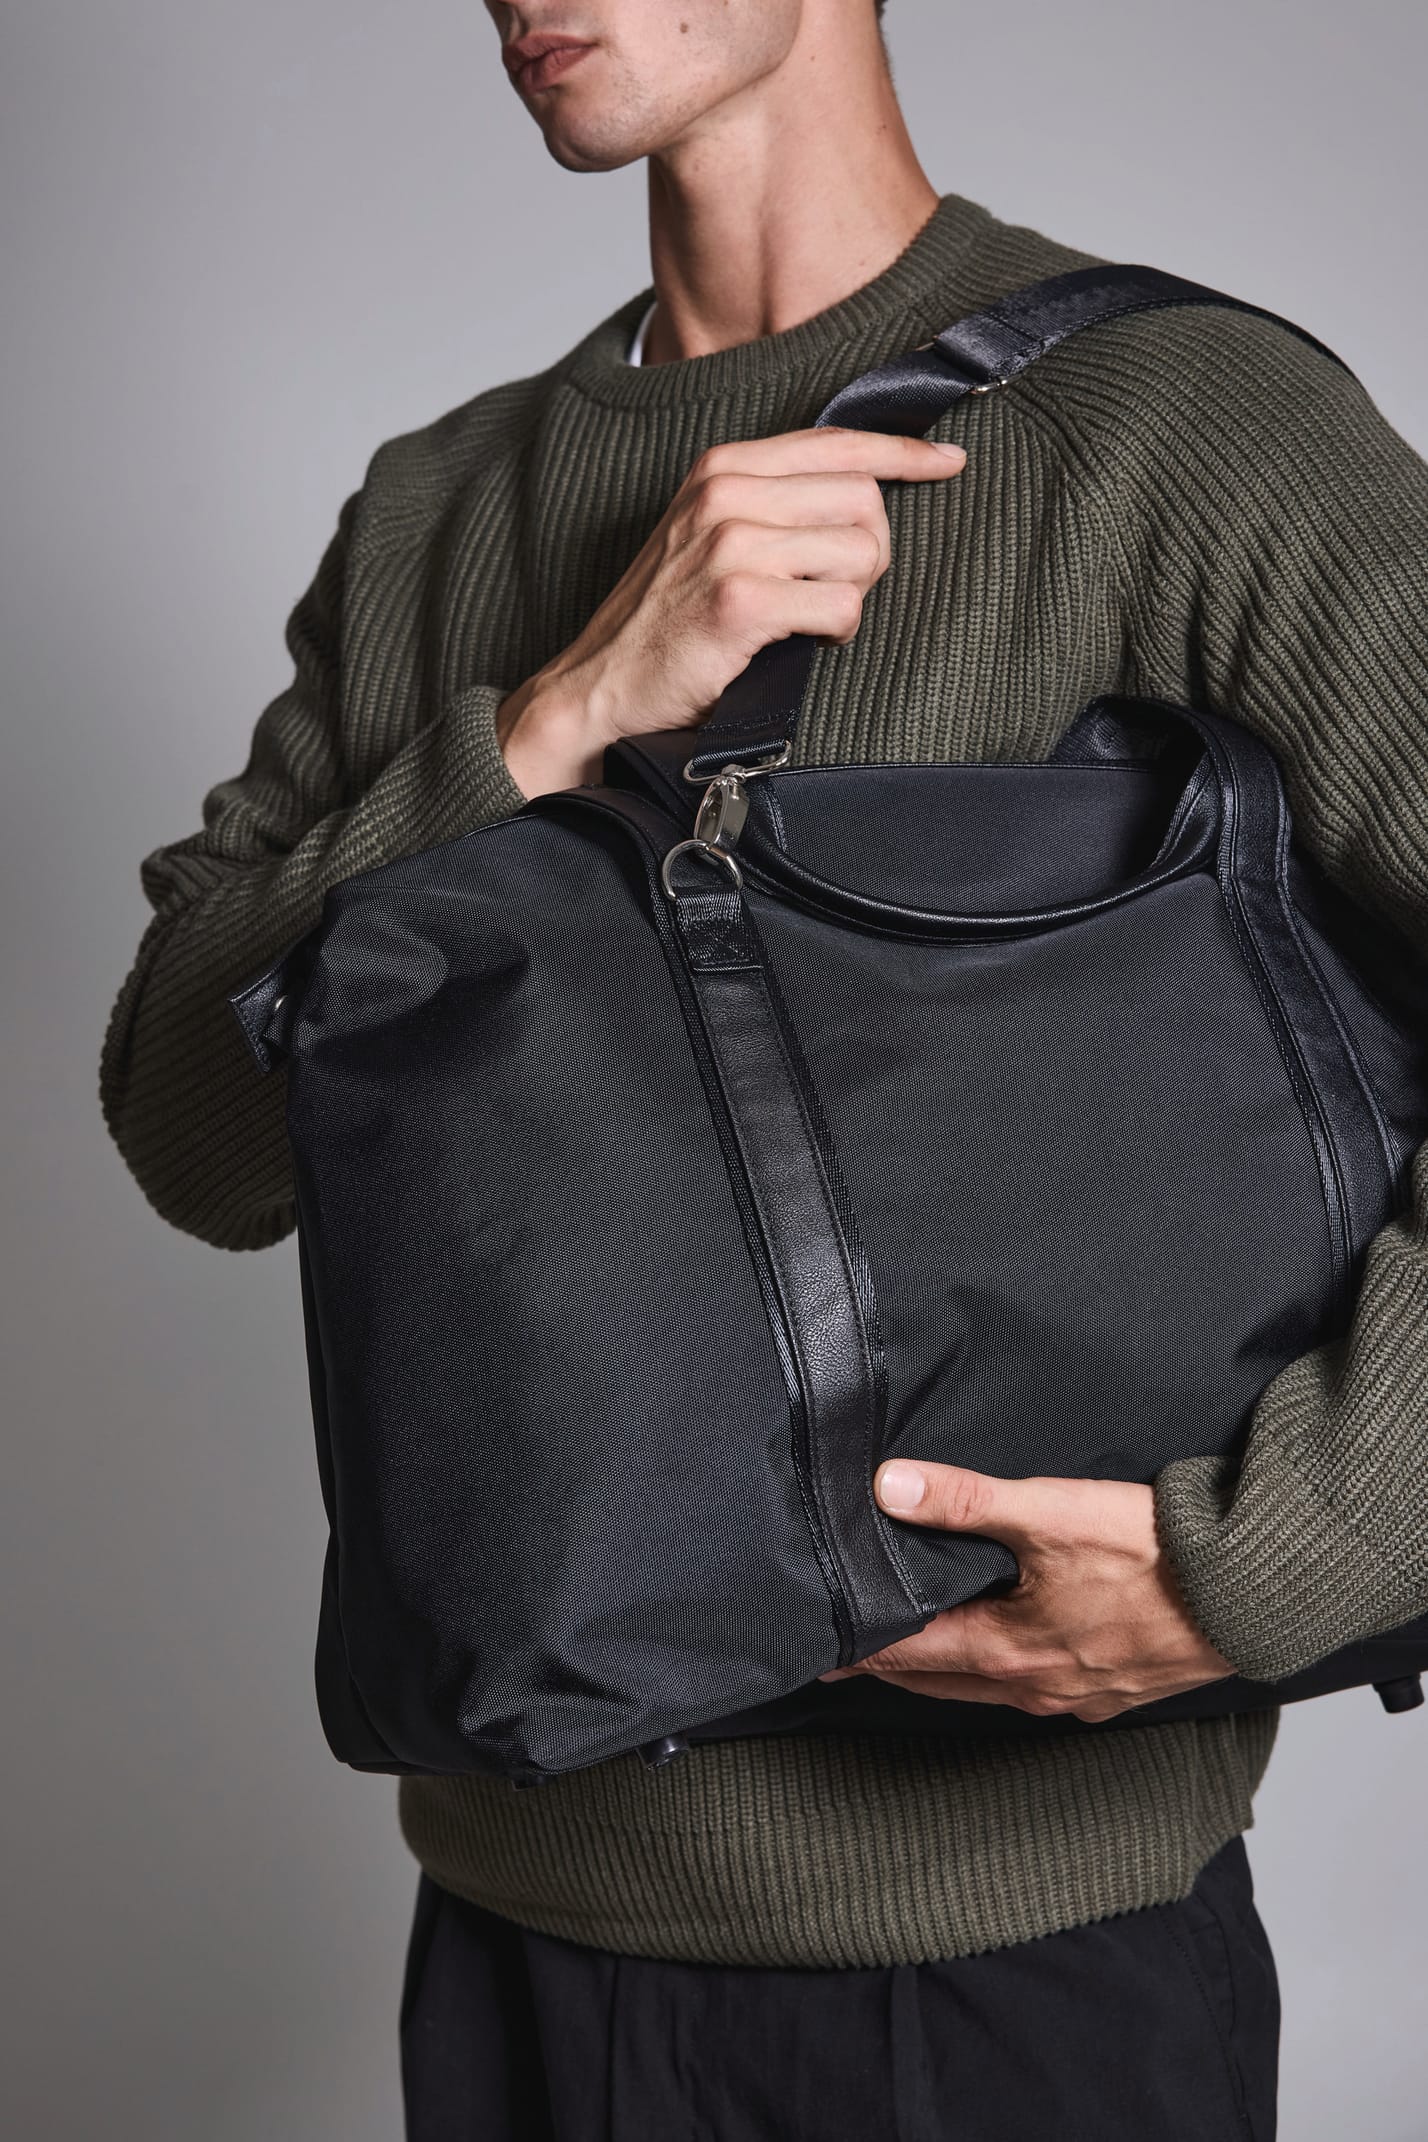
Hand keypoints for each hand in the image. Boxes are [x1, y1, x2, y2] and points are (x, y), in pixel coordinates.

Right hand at [496, 427, 966, 795]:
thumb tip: (863, 494)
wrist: (602, 684)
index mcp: (722, 467)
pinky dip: (837, 632)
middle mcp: (727, 492)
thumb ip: (770, 504)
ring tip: (811, 620)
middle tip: (837, 591)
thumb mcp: (707, 535)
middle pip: (863, 497)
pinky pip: (841, 606)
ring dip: (853, 596)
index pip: (836, 441)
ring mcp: (732, 543)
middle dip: (872, 550)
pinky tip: (803, 643)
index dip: (902, 451)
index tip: (946, 460)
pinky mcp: (742, 600)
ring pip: (861, 551)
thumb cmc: (664, 621)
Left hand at [823, 1461, 1233, 1722]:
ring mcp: (1081, 1695)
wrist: (1250, 1595)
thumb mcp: (1050, 1512)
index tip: (821, 1652)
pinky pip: (1043, 1690)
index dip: (861, 1649)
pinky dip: (1006, 1676)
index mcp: (1010, 1649)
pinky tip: (1014, 1659)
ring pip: (991, 1689)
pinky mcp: (1118, 1690)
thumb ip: (966, 1500)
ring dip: (948, 1674)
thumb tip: (890, 1487)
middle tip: (851, 1658)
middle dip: (894, 1668)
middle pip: (943, 1681)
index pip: (909, 1652)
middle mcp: (1038, 1685)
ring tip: (917, 1657)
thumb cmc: (1155, 1557)